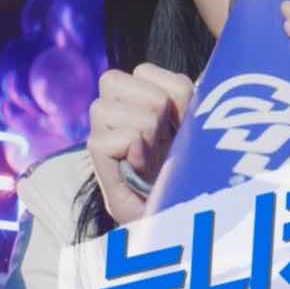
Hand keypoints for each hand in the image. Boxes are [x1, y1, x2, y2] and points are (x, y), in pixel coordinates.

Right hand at [87, 63, 194, 224]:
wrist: (185, 218)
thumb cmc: (192, 169)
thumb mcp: (194, 124)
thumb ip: (184, 96)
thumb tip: (182, 93)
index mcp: (137, 96)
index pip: (144, 70)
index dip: (173, 93)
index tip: (183, 121)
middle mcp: (113, 112)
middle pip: (113, 80)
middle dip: (152, 105)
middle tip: (166, 136)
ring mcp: (100, 136)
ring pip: (105, 108)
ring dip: (142, 131)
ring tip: (156, 154)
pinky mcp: (95, 161)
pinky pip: (106, 140)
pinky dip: (133, 152)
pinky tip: (144, 168)